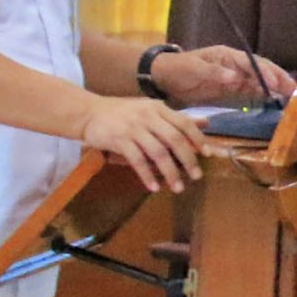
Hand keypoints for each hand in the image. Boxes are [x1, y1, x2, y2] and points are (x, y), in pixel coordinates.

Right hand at [79, 95, 206, 192]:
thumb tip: (206, 123)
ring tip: (178, 187)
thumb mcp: (151, 109)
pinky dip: (147, 175)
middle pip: (174, 140)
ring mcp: (133, 128)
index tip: (208, 154)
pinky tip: (154, 187)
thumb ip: (176, 118)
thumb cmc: (123, 112)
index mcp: (158, 108)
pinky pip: (137, 161)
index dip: (198, 138)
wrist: (88, 112)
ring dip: (170, 172)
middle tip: (197, 176)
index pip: (184, 122)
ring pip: (158, 153)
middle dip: (188, 160)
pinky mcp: (119, 140)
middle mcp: (148, 116)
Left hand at [155, 45, 291, 106]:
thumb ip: (214, 73)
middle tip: (295, 90)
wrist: (163, 79)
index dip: (267, 73)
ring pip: (260, 81)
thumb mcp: (193, 69)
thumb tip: (235, 78)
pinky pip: (252, 91)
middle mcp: (235, 64)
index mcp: (227, 55)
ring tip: (291, 96)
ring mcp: (234, 77)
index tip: (278, 83)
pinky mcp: (231, 89)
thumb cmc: (177, 70)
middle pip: (262, 70)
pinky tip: (275, 100)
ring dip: (276, 87)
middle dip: (279, 78)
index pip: (252, 63)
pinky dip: (264, 95)